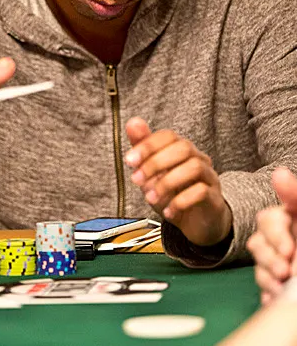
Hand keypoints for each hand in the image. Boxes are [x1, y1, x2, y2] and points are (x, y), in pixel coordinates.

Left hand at [125, 117, 231, 245]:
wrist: (195, 223)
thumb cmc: (173, 194)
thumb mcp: (152, 173)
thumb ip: (143, 148)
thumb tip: (132, 123)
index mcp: (181, 149)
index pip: (168, 136)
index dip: (148, 145)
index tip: (130, 161)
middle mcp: (198, 158)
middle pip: (183, 148)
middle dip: (155, 163)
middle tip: (137, 180)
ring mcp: (209, 177)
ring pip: (194, 168)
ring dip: (167, 183)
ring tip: (151, 198)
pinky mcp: (214, 197)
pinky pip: (202, 192)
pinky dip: (180, 201)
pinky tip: (168, 211)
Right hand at [247, 168, 296, 304]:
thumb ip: (296, 197)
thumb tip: (280, 173)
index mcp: (293, 218)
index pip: (270, 219)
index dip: (275, 234)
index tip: (290, 250)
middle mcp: (285, 237)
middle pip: (259, 240)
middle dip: (270, 257)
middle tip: (286, 271)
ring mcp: (280, 259)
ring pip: (259, 264)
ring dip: (268, 275)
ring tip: (282, 287)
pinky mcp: (278, 281)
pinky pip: (264, 284)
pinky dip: (270, 292)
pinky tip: (279, 296)